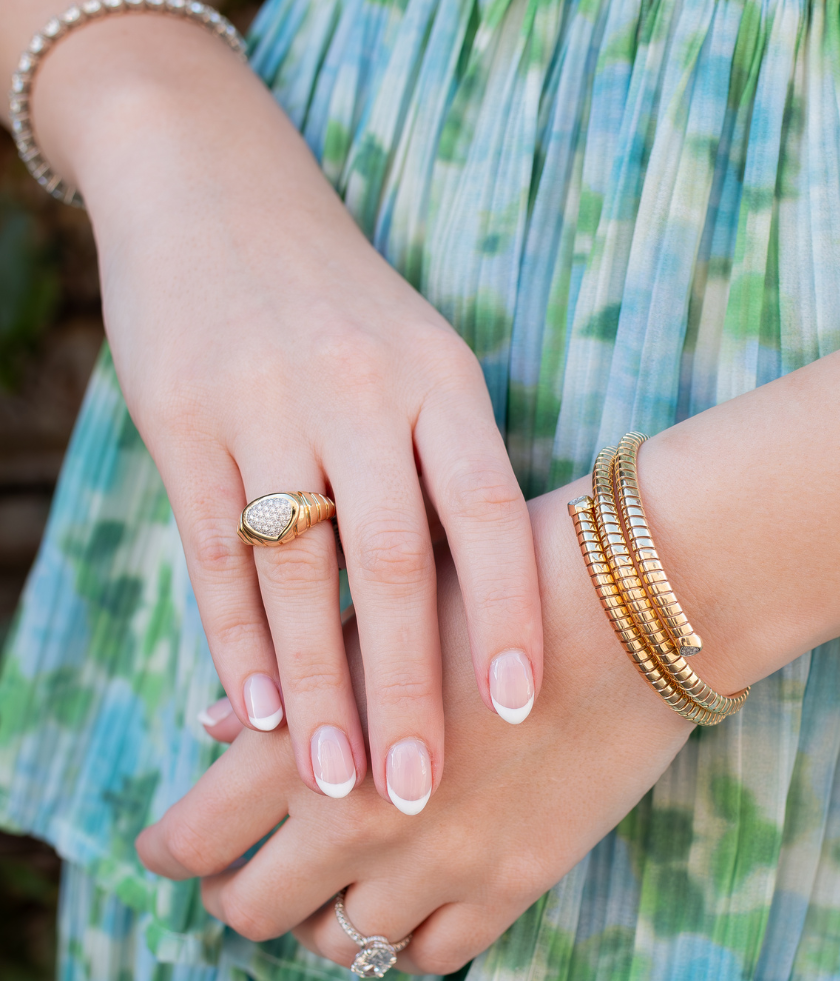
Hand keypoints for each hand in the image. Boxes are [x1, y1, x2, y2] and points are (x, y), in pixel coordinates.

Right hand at [28, 12, 542, 807]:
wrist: (215, 187)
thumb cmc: (344, 298)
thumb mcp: (421, 355)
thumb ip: (446, 463)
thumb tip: (470, 605)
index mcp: (439, 378)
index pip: (489, 514)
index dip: (510, 615)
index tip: (518, 710)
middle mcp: (359, 390)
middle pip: (393, 565)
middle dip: (408, 690)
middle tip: (418, 793)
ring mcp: (265, 402)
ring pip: (297, 573)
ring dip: (316, 690)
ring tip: (334, 782)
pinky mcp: (180, 418)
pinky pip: (215, 547)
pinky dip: (236, 635)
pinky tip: (251, 708)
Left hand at [137, 481, 702, 971]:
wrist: (632, 603)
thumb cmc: (499, 576)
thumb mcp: (380, 608)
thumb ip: (293, 675)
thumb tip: (213, 728)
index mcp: (306, 743)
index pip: (194, 839)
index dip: (170, 848)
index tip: (171, 844)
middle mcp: (358, 819)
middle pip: (253, 910)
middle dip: (238, 890)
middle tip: (251, 866)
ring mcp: (439, 864)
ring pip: (340, 945)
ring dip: (323, 917)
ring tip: (337, 878)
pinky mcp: (514, 883)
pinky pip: (432, 954)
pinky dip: (406, 935)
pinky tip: (412, 893)